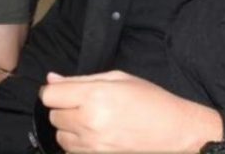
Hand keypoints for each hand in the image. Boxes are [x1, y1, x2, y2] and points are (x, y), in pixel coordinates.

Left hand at [40, 70, 221, 152]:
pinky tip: (96, 135)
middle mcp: (89, 122)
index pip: (49, 95)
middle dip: (64, 108)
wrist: (175, 132)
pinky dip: (78, 143)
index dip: (55, 91)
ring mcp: (93, 145)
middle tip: (85, 104)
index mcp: (94, 96)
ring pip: (60, 136)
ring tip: (92, 120)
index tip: (64, 90)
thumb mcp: (118, 79)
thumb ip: (80, 80)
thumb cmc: (151, 101)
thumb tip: (51, 78)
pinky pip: (72, 151)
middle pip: (53, 116)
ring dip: (69, 127)